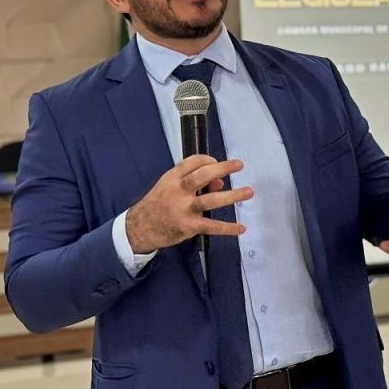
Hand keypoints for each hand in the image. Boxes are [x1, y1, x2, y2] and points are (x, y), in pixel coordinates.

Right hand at [125, 154, 253, 253]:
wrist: (139, 228)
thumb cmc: (159, 204)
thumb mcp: (170, 187)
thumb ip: (194, 183)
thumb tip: (221, 183)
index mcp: (172, 178)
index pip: (192, 162)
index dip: (207, 159)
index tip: (217, 162)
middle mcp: (178, 191)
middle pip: (201, 176)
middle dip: (221, 169)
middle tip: (239, 165)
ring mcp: (183, 209)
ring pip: (210, 201)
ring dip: (231, 196)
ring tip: (249, 191)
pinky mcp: (188, 226)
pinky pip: (211, 226)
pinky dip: (227, 228)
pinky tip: (241, 228)